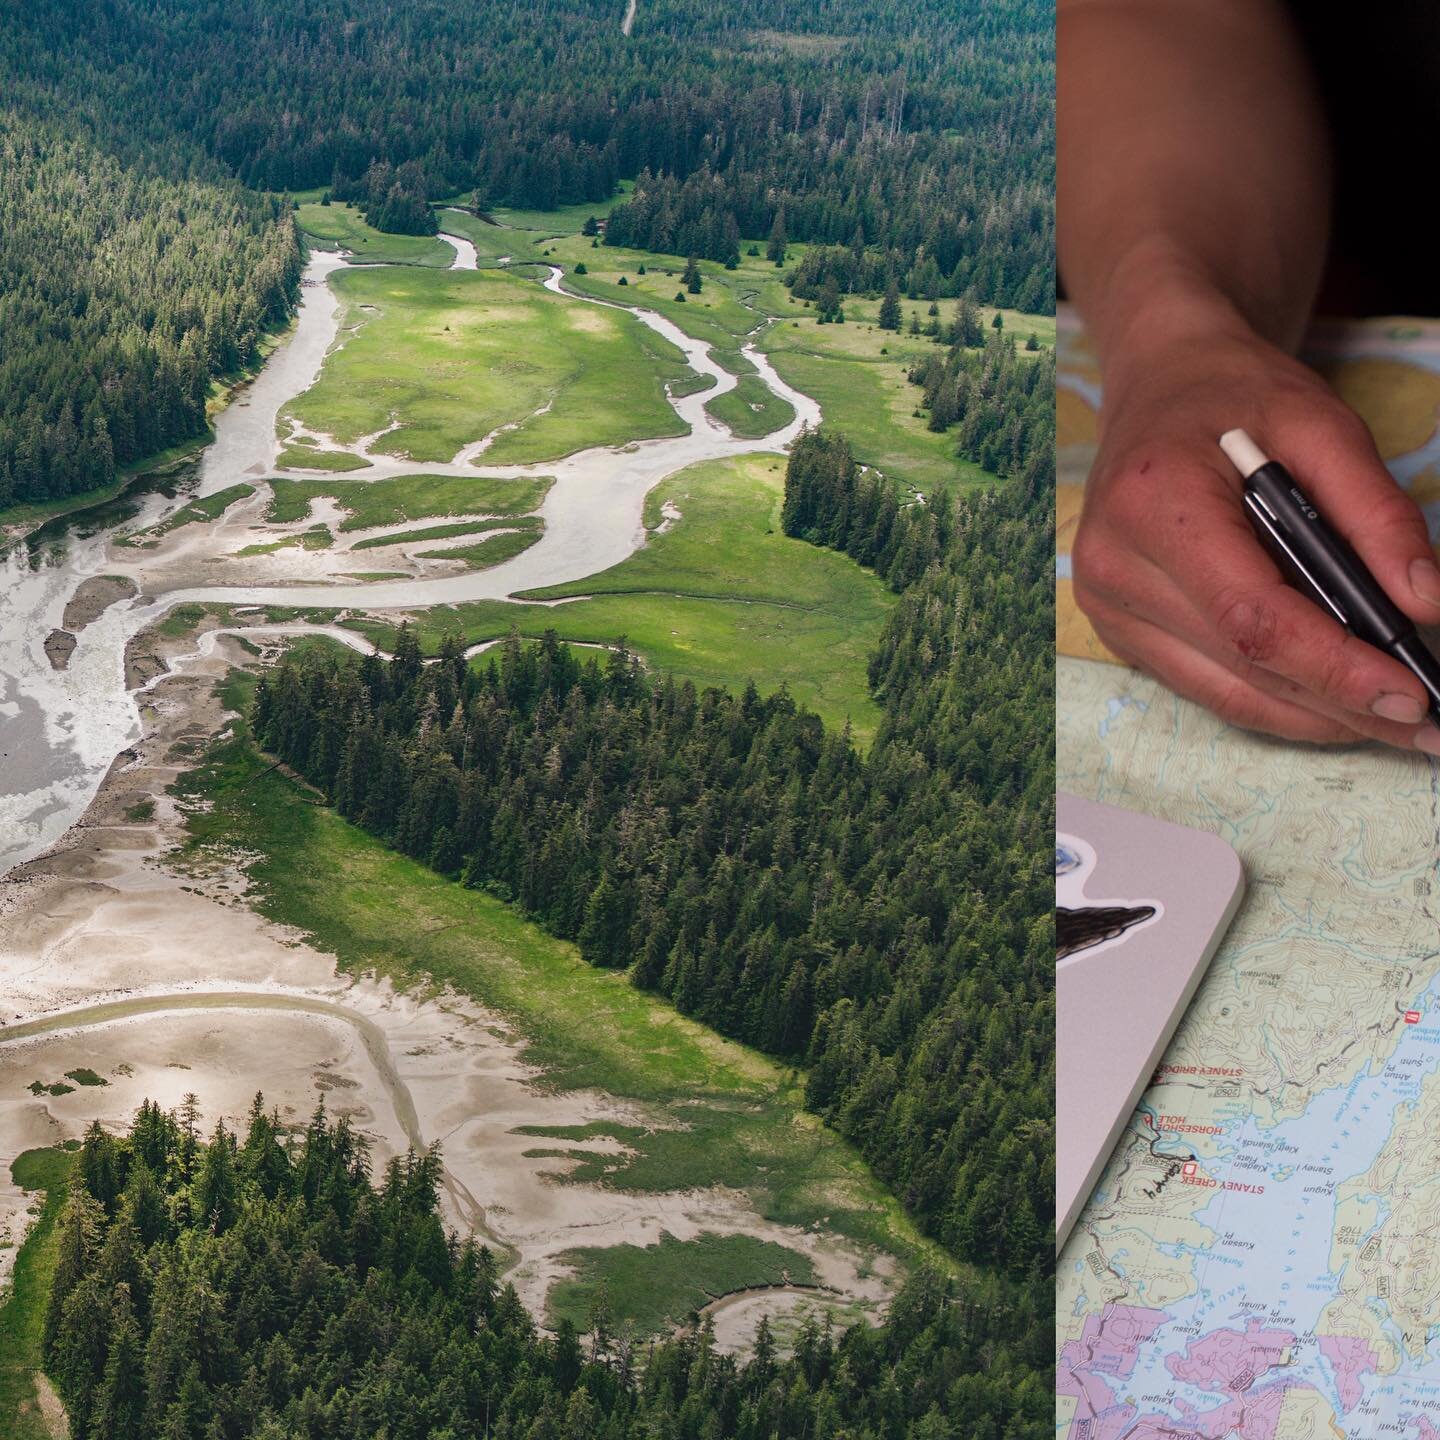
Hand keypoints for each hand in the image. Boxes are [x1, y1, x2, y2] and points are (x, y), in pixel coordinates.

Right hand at [1072, 325, 1439, 747]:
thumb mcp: (1321, 424)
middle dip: (1341, 702)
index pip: (1249, 614)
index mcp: (1154, 504)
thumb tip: (1425, 603)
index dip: (1332, 665)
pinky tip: (1332, 698)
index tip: (1409, 695)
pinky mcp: (1117, 631)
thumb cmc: (1233, 398)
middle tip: (1426, 723)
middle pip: (1241, 665)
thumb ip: (1375, 511)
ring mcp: (1108, 607)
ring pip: (1226, 692)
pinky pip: (1206, 686)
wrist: (1157, 388)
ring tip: (1391, 719)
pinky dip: (1276, 699)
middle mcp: (1114, 566)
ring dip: (1314, 715)